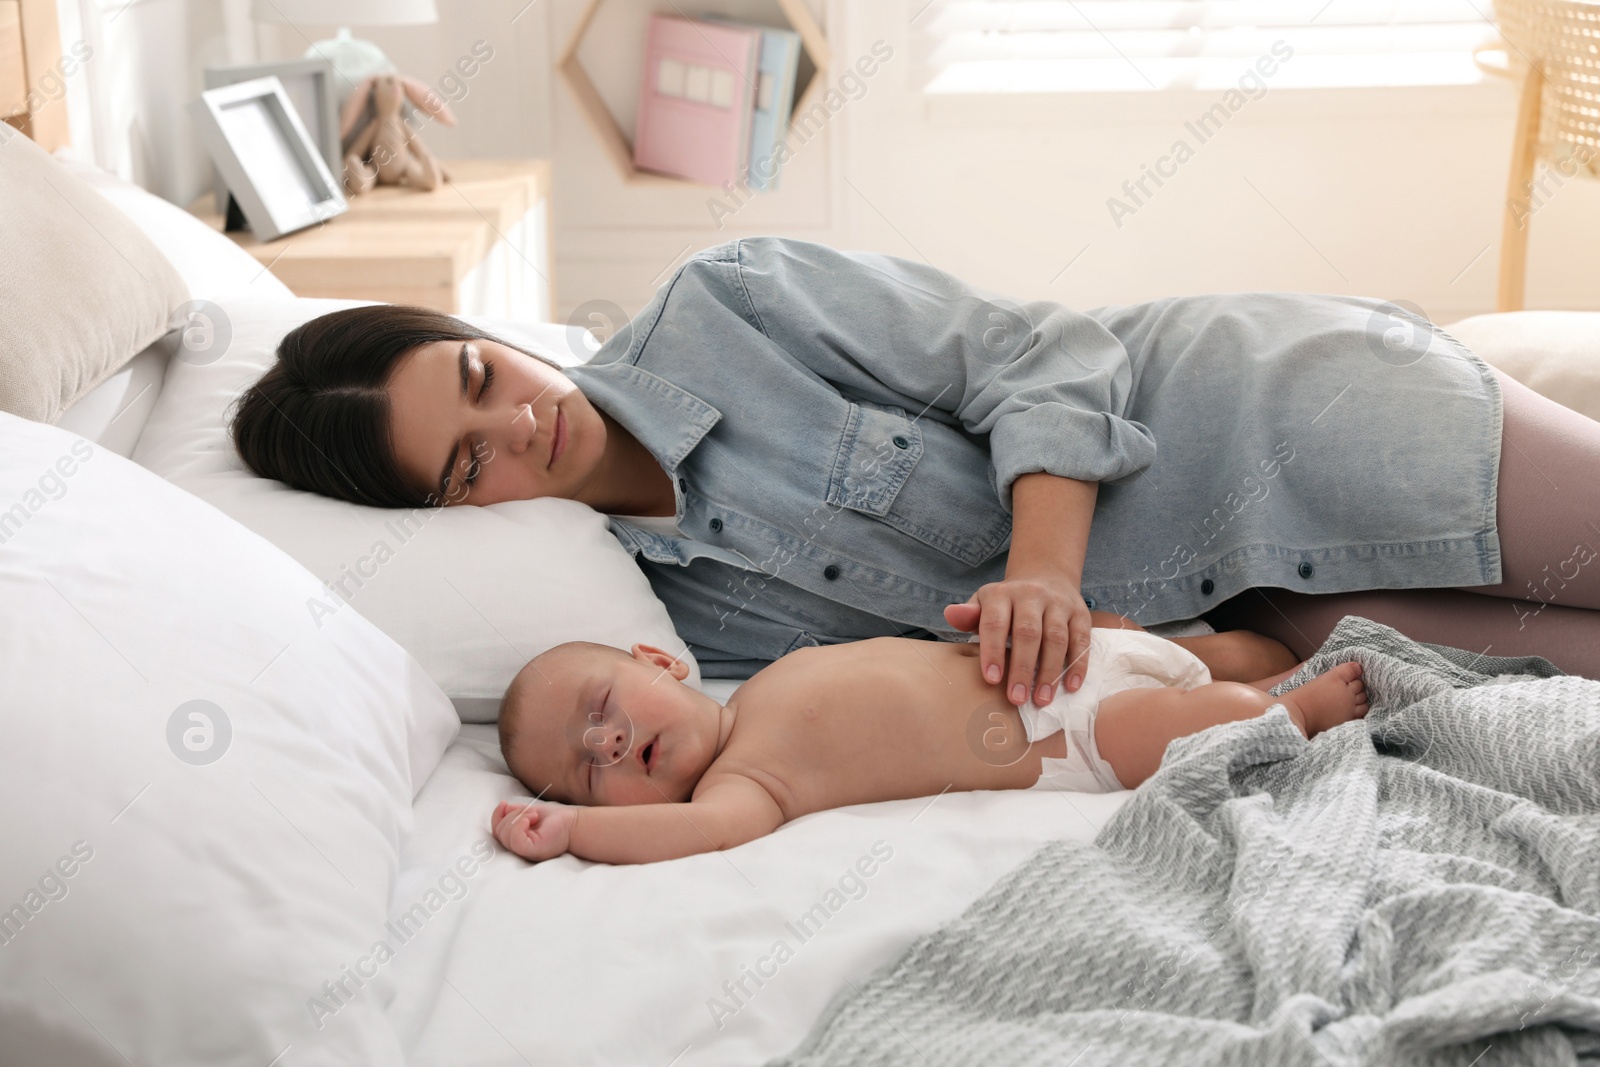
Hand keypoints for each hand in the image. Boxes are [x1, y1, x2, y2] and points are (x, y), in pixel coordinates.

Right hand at [491, 798, 575, 861]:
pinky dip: (519, 825)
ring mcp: (525, 852)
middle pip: (499, 832)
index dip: (496, 817)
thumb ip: (515, 812)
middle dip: (511, 815)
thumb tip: (503, 807)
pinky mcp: (532, 851)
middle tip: (531, 812)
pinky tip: (531, 819)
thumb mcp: (530, 812)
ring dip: (517, 817)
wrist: (575, 824)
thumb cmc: (556, 820)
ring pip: (505, 835)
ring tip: (534, 815)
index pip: (497, 832)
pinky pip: (515, 840)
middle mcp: (520, 849)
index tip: (504, 804)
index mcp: (518, 840)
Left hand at [944, 570, 1091, 707]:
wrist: (1045, 576)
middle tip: (1017, 698)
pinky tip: (1071, 687)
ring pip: (1056, 638)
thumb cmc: (1006, 604)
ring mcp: (1058, 603)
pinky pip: (1081, 639)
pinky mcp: (1080, 613)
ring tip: (1042, 700)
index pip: (995, 623)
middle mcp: (1031, 595)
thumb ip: (969, 615)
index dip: (993, 651)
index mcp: (1001, 594)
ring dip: (1050, 671)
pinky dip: (1078, 664)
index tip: (992, 680)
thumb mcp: (984, 604)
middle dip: (1022, 668)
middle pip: (1027, 632)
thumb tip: (951, 615)